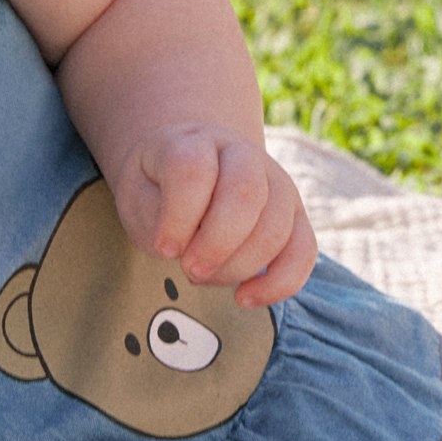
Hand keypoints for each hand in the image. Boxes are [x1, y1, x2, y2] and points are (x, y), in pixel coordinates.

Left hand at [112, 125, 317, 306]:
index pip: (193, 170)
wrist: (188, 172)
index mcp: (194, 142)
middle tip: (189, 269)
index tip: (163, 248)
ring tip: (203, 276)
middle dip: (216, 245)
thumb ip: (155, 215)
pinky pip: (304, 251)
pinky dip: (279, 283)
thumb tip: (185, 248)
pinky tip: (244, 298)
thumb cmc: (158, 188)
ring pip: (276, 226)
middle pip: (246, 194)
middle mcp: (242, 155)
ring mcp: (276, 183)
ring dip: (239, 266)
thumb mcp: (137, 193)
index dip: (179, 216)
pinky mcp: (295, 216)